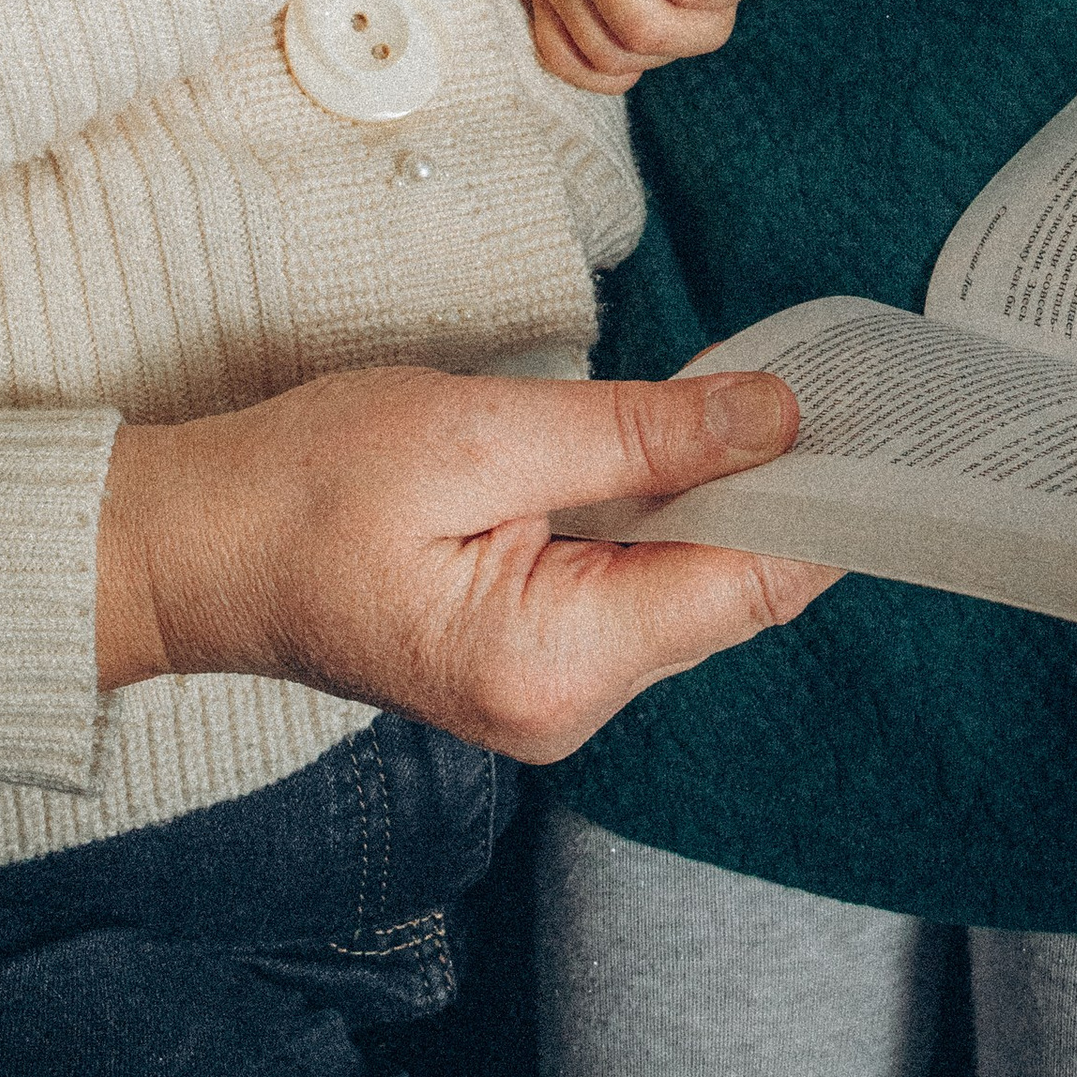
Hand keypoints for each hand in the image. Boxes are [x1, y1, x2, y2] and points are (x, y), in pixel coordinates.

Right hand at [97, 362, 833, 758]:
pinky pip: (636, 583)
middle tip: (832, 374)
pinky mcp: (531, 658)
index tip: (886, 416)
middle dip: (780, 484)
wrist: (190, 548)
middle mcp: (571, 702)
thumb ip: (635, 433)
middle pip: (728, 586)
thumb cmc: (306, 486)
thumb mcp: (479, 431)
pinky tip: (675, 446)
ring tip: (760, 395)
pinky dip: (664, 512)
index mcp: (559, 662)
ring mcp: (551, 691)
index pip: (749, 582)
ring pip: (686, 581)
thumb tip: (776, 421)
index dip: (828, 497)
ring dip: (717, 491)